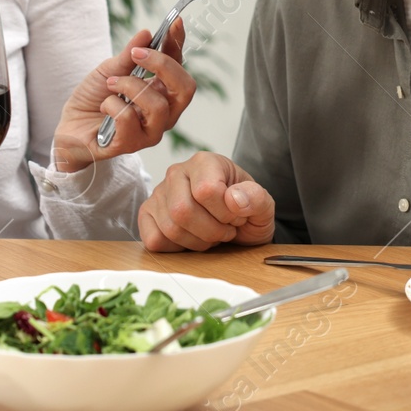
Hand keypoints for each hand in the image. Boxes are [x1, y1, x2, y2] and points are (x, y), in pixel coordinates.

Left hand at [52, 20, 196, 171]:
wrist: (70, 126)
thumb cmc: (94, 99)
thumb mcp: (109, 70)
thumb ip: (129, 55)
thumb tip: (147, 33)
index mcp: (162, 92)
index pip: (180, 65)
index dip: (179, 44)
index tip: (174, 23)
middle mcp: (164, 112)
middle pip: (185, 89)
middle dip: (163, 66)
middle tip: (138, 55)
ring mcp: (150, 131)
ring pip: (157, 106)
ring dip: (130, 87)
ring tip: (111, 84)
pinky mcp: (131, 144)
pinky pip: (128, 120)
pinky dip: (112, 105)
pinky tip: (104, 106)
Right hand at [139, 151, 274, 251]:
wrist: (236, 227)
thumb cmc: (246, 212)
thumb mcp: (263, 207)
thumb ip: (256, 198)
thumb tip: (234, 199)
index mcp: (205, 162)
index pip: (207, 191)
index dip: (225, 213)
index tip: (236, 216)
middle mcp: (177, 172)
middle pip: (183, 211)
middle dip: (211, 231)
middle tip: (225, 230)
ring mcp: (158, 193)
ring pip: (170, 228)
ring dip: (198, 241)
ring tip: (211, 234)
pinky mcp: (147, 215)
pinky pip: (154, 240)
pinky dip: (177, 248)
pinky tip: (192, 239)